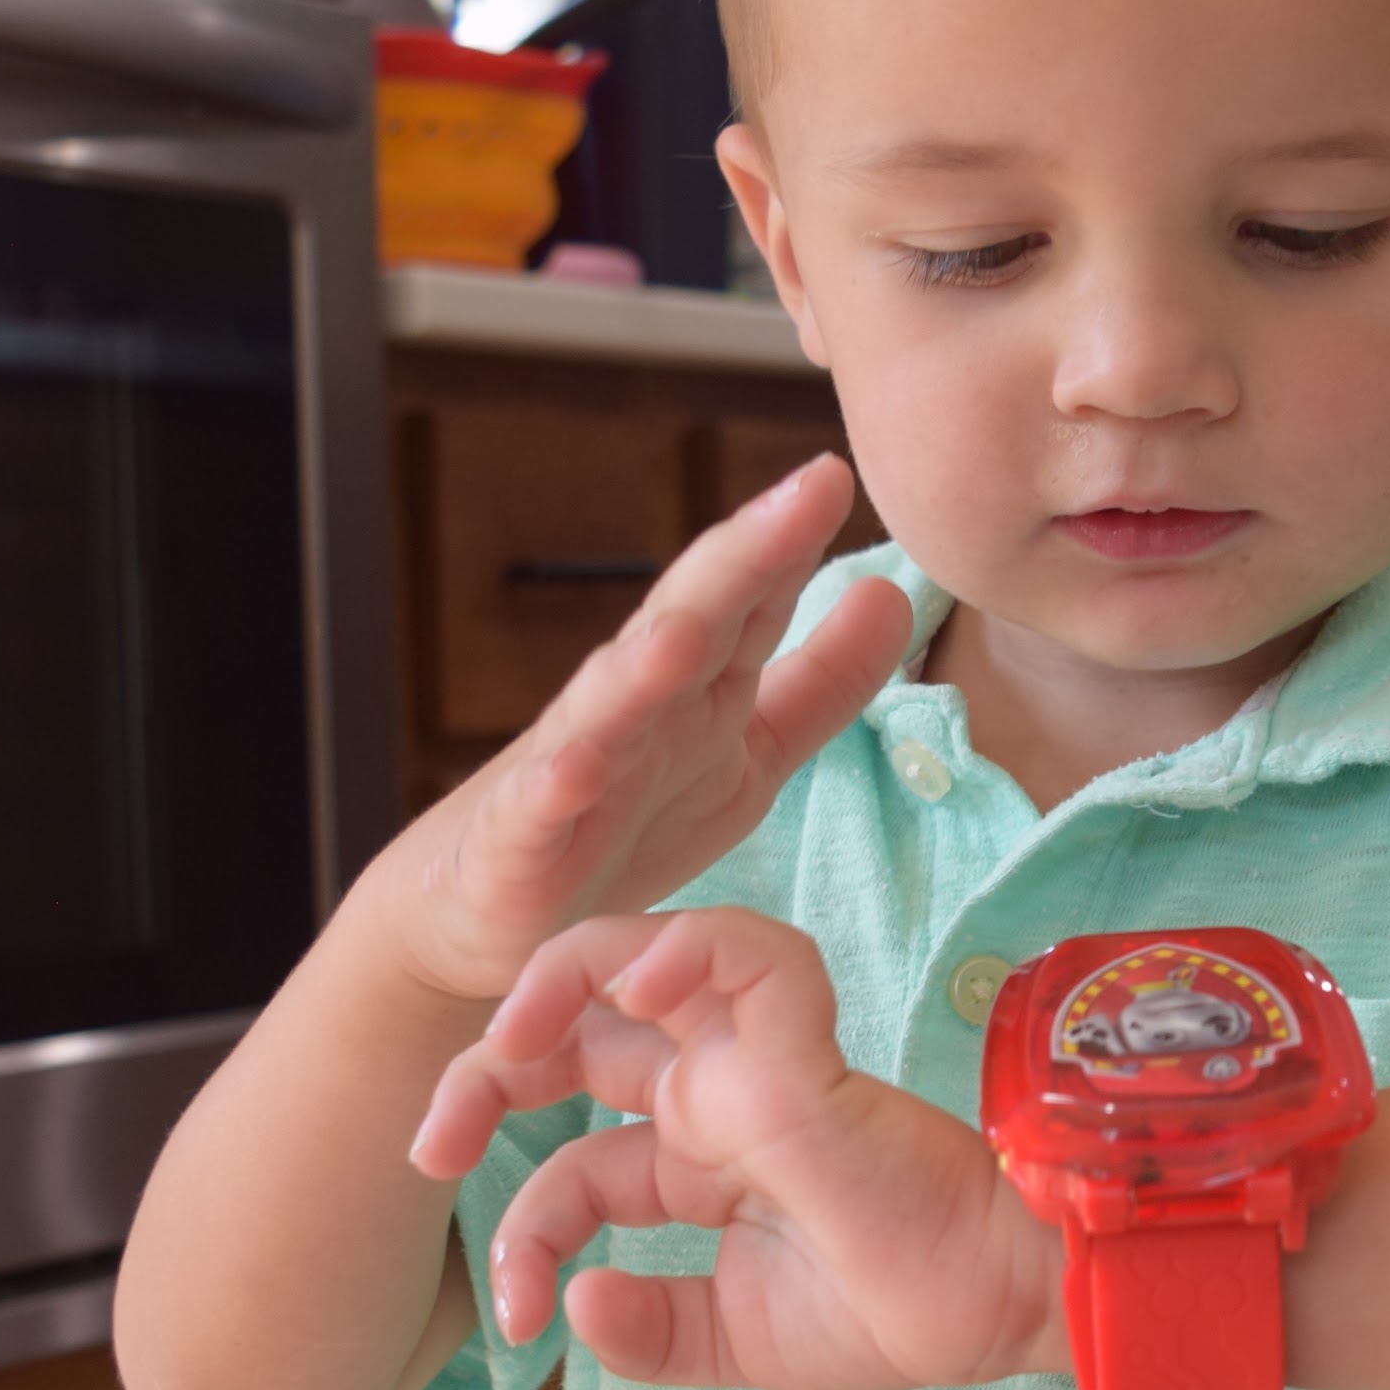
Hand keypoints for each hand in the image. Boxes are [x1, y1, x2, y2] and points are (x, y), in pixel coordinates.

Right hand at [371, 457, 911, 1012]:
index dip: (789, 542)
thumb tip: (896, 594)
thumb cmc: (625, 820)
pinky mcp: (521, 841)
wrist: (493, 914)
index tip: (833, 475)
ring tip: (684, 632)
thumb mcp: (749, 754)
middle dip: (742, 559)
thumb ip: (822, 682)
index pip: (748, 600)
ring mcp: (572, 767)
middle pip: (689, 622)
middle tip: (801, 496)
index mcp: (695, 685)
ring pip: (609, 704)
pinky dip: (555, 786)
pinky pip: (540, 809)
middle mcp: (635, 707)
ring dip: (643, 666)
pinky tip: (574, 765)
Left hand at [411, 904, 1061, 1389]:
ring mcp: (757, 1061)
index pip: (573, 1161)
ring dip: (554, 978)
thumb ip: (650, 1330)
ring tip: (503, 1040)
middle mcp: (717, 1096)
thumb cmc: (892, 1312)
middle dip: (488, 1068)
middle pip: (577, 1033)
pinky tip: (631, 990)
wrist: (995, 1309)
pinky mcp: (805, 1045)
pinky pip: (746, 951)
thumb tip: (568, 1306)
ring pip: (641, 955)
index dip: (522, 1230)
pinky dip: (684, 945)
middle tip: (435, 1142)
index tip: (516, 1321)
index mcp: (700, 1158)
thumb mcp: (734, 1340)